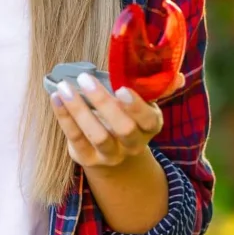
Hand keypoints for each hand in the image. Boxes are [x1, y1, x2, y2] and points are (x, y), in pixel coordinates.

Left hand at [50, 71, 184, 169]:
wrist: (114, 154)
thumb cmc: (127, 117)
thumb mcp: (143, 105)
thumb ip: (156, 88)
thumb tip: (177, 76)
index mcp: (150, 127)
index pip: (148, 120)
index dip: (136, 106)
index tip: (121, 88)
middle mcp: (132, 144)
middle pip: (123, 128)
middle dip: (103, 102)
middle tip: (85, 78)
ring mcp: (110, 155)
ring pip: (97, 135)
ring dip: (79, 109)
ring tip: (64, 87)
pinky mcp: (88, 158)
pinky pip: (75, 138)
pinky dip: (64, 117)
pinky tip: (56, 98)